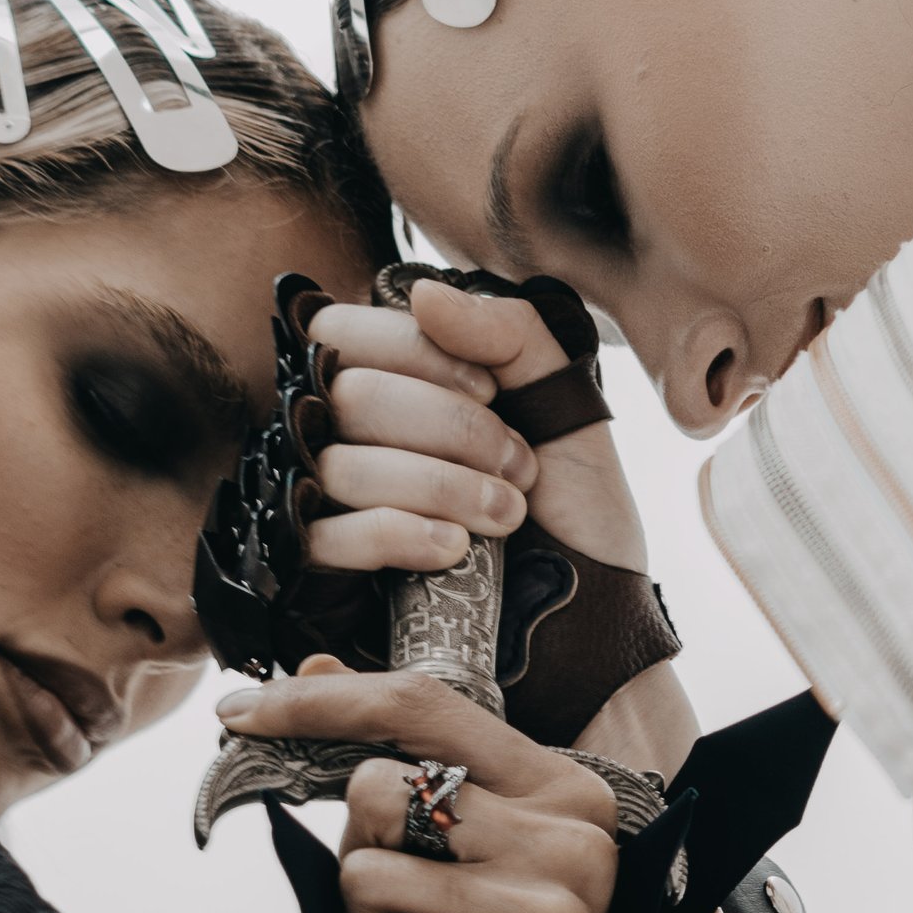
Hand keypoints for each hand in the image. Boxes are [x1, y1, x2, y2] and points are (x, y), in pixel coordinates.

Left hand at [213, 665, 618, 912]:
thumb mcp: (453, 851)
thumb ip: (398, 761)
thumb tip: (313, 666)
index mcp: (559, 786)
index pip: (423, 707)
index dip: (320, 701)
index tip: (243, 711)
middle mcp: (571, 837)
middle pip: (378, 792)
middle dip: (354, 854)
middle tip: (394, 909)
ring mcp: (557, 910)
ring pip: (368, 876)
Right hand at [310, 279, 649, 573]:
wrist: (589, 619)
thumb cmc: (571, 510)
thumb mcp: (562, 405)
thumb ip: (509, 332)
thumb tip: (422, 293)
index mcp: (390, 382)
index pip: (342, 331)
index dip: (417, 351)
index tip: (493, 390)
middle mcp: (343, 436)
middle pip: (349, 396)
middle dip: (451, 429)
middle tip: (518, 467)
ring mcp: (327, 504)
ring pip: (342, 466)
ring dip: (441, 485)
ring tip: (506, 515)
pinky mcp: (324, 573)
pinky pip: (329, 537)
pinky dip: (399, 533)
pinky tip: (455, 549)